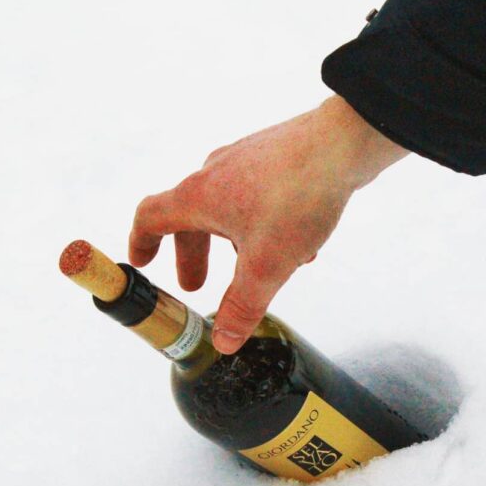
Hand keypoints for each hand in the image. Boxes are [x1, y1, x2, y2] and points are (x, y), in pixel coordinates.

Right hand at [129, 96, 407, 353]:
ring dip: (235, 243)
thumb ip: (242, 306)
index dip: (141, 243)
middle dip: (195, 256)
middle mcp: (215, 172)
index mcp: (199, 196)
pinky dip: (264, 225)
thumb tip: (223, 341)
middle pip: (191, 218)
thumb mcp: (265, 266)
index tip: (143, 263)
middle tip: (198, 285)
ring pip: (228, 208)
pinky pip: (258, 197)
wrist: (343, 144)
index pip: (151, 217)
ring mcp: (246, 160)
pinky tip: (295, 247)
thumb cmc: (295, 198)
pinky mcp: (275, 156)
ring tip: (258, 272)